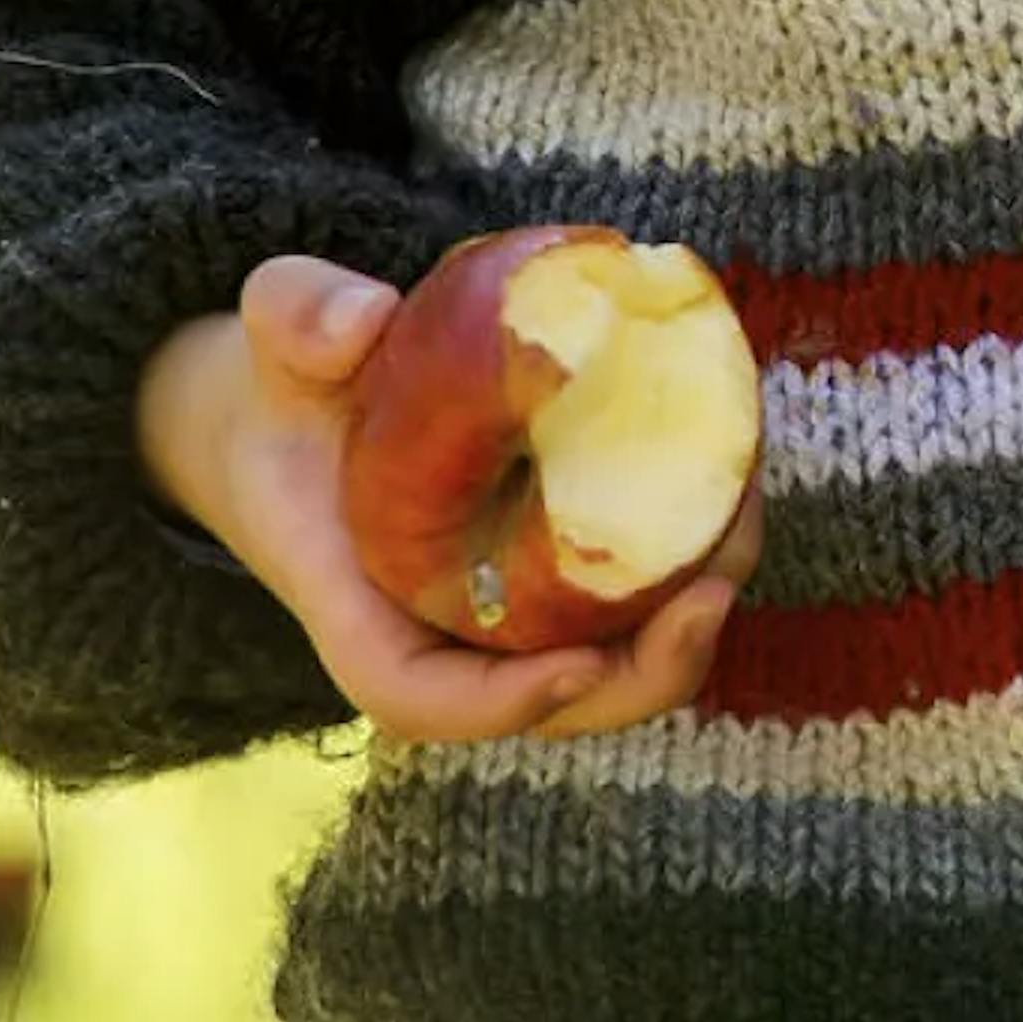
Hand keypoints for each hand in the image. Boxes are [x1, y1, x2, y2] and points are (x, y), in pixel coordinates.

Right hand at [135, 255, 755, 743]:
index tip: (579, 665)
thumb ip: (297, 318)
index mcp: (359, 605)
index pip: (418, 696)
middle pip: (553, 702)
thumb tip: (359, 322)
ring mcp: (511, 608)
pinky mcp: (562, 570)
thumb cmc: (294, 385)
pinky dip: (693, 550)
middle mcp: (444, 630)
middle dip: (641, 672)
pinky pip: (638, 591)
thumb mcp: (278, 338)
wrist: (309, 408)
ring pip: (617, 656)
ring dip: (690, 612)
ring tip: (744, 514)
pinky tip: (736, 475)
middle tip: (711, 595)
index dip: (500, 703)